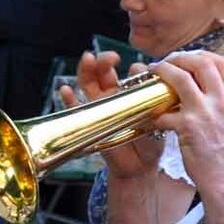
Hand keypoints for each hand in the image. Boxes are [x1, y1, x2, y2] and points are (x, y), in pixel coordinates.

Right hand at [60, 53, 160, 178]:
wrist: (140, 165)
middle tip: (111, 57)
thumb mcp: (157, 118)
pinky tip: (66, 89)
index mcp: (130, 92)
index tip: (140, 70)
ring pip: (88, 83)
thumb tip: (153, 84)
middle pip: (103, 72)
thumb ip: (154, 100)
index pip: (130, 73)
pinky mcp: (89, 121)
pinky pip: (75, 109)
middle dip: (104, 60)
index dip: (135, 69)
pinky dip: (68, 99)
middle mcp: (112, 95)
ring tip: (88, 59)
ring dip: (86, 69)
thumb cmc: (150, 140)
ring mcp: (99, 106)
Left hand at [149, 51, 223, 190]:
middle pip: (201, 63)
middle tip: (165, 62)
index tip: (188, 56)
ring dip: (162, 72)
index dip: (202, 54)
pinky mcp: (187, 127)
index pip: (223, 63)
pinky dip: (154, 112)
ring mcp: (205, 113)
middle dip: (179, 57)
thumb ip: (221, 100)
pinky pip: (164, 110)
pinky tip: (152, 116)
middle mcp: (222, 102)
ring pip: (180, 78)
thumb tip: (203, 83)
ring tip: (152, 73)